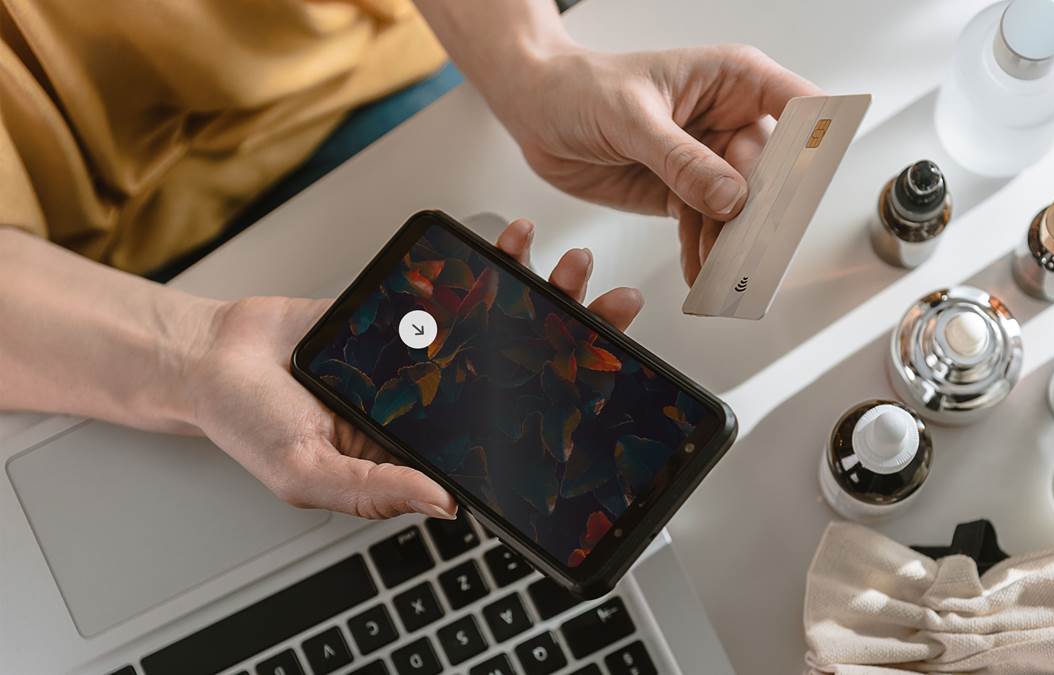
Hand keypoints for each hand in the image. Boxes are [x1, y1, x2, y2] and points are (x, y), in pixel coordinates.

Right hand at [188, 219, 643, 519]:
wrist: (213, 356)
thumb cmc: (252, 423)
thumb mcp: (306, 474)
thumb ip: (372, 489)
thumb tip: (443, 504)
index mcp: (422, 447)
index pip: (505, 435)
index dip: (558, 410)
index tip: (604, 384)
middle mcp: (433, 400)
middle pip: (518, 369)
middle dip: (571, 339)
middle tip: (611, 313)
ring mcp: (422, 352)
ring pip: (496, 322)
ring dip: (539, 292)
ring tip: (571, 267)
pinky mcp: (403, 311)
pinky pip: (453, 286)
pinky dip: (484, 263)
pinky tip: (511, 243)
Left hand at [490, 44, 821, 283]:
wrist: (536, 112)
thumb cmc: (580, 87)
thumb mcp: (630, 118)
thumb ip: (681, 159)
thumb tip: (730, 197)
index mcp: (731, 79)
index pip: (797, 103)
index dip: (816, 139)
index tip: (812, 180)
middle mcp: (727, 118)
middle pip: (771, 171)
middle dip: (763, 213)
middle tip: (758, 248)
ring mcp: (707, 158)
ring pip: (737, 207)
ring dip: (731, 242)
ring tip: (724, 273)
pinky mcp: (683, 190)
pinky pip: (706, 226)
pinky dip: (704, 251)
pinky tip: (701, 272)